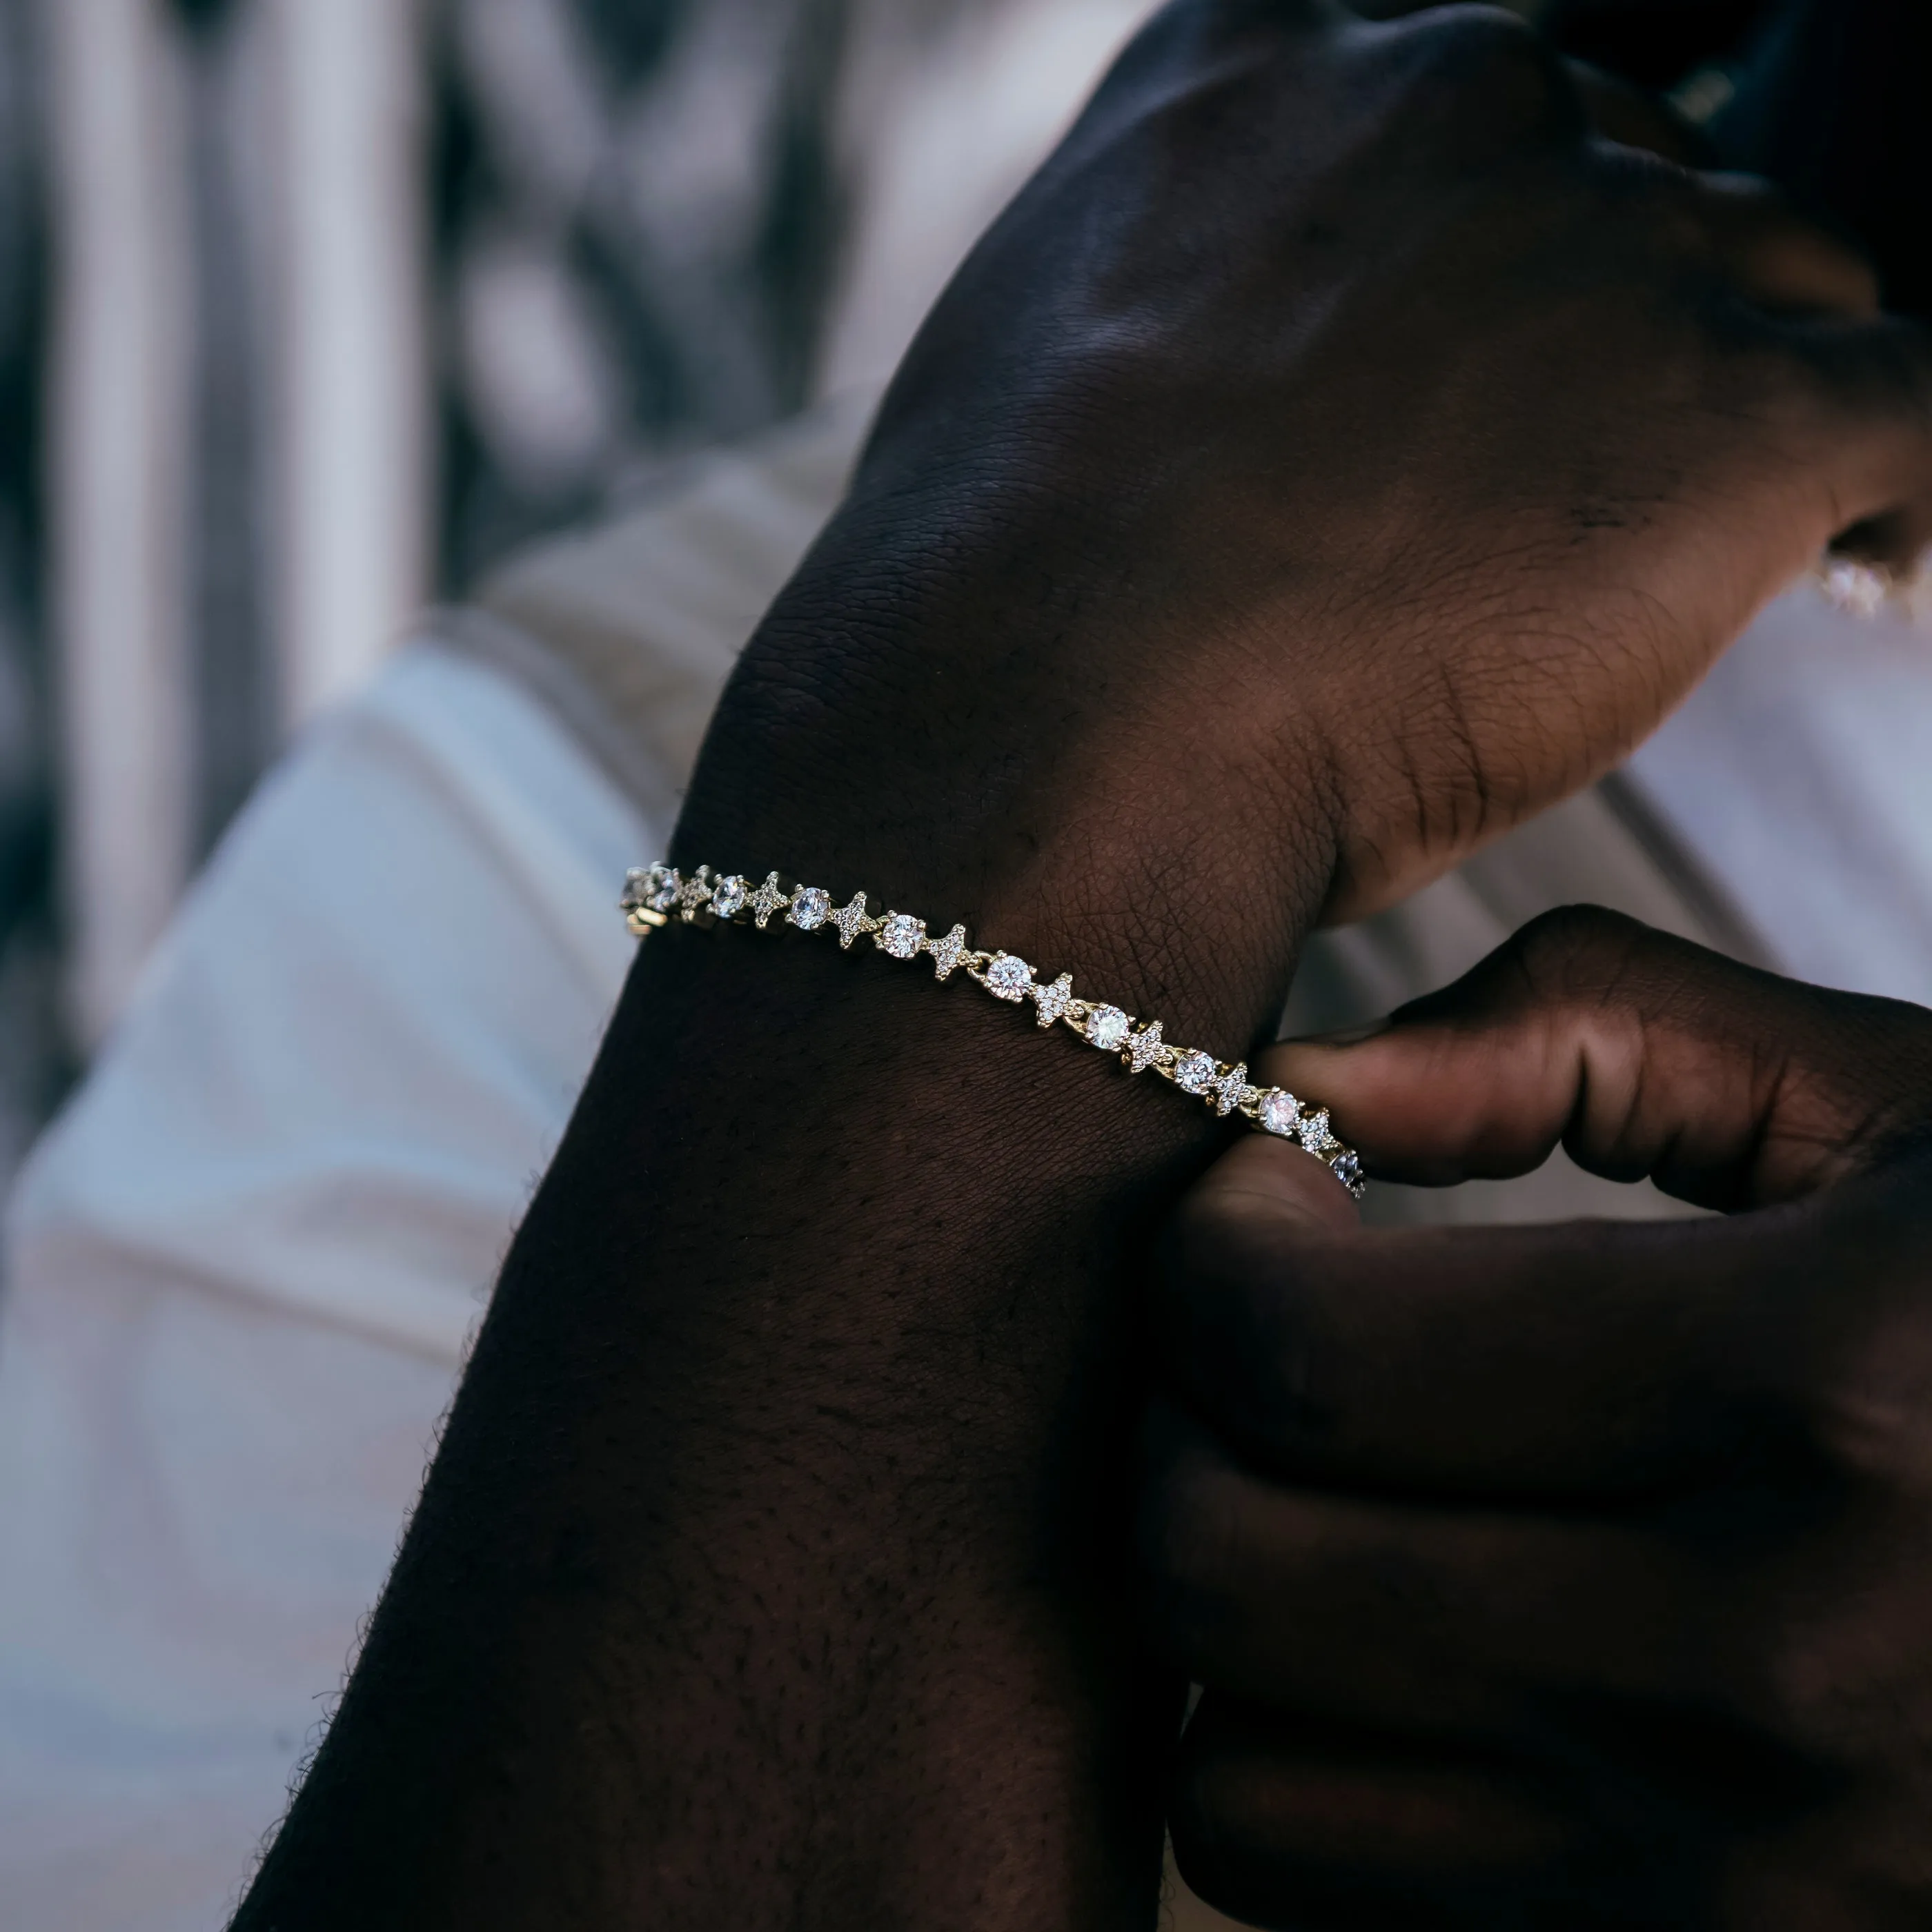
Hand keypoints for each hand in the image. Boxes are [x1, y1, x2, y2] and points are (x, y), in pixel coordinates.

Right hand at [690, 0, 1931, 1046]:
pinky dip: (1908, 500)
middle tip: (1569, 503)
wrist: (1036, 741)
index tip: (1500, 366)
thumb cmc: (996, 611)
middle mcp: (1452, 99)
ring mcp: (1606, 244)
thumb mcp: (1044, 365)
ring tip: (1691, 572)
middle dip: (1616, 339)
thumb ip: (1176, 300)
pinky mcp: (1735, 415)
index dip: (1503, 249)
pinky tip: (1862, 578)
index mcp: (1263, 66)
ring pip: (1773, 296)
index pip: (1465, 117)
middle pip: (1634, 189)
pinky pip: (1916, 417)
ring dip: (1737, 425)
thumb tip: (1238, 372)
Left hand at [1144, 908, 1931, 1926]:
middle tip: (1285, 1339)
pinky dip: (1346, 1784)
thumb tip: (1313, 1082)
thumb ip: (1596, 1030)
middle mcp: (1776, 1694)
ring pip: (1235, 1789)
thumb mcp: (1909, 1108)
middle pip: (1219, 1575)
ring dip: (1248, 1631)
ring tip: (1367, 1509)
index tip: (1269, 1197)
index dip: (1211, 1245)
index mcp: (1829, 1403)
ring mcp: (1753, 1912)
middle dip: (1186, 1422)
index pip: (1301, 1353)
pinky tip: (1455, 1656)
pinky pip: (1353, 1921)